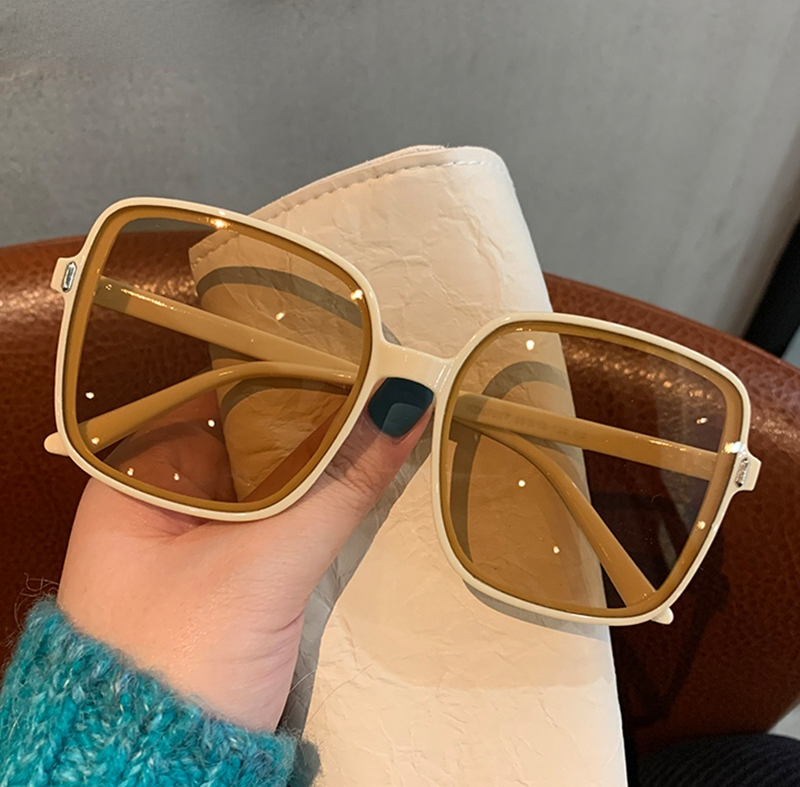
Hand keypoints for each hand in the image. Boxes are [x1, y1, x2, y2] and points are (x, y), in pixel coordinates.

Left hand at [57, 381, 430, 731]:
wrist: (161, 772)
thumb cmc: (174, 664)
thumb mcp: (264, 565)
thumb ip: (339, 484)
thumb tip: (398, 405)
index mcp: (134, 481)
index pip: (215, 399)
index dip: (281, 376)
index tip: (342, 356)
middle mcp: (160, 502)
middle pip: (246, 439)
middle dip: (309, 420)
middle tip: (372, 384)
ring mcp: (195, 540)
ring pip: (268, 480)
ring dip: (317, 462)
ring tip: (373, 419)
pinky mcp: (226, 575)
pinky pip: (277, 519)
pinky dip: (314, 502)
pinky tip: (354, 480)